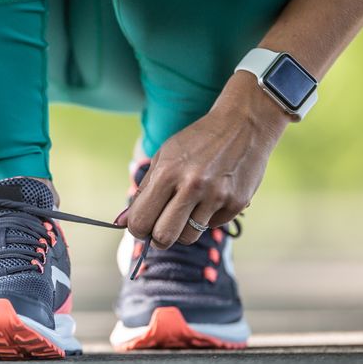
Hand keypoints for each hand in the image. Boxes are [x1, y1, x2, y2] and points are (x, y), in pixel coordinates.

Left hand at [119, 71, 291, 248]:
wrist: (243, 125)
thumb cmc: (197, 141)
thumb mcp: (164, 157)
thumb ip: (143, 191)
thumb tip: (119, 222)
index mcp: (167, 173)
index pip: (140, 220)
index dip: (137, 229)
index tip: (142, 225)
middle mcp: (191, 186)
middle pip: (163, 237)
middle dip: (157, 238)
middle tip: (160, 228)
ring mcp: (216, 197)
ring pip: (189, 237)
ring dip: (183, 229)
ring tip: (187, 209)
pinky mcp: (237, 203)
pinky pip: (213, 225)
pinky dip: (207, 218)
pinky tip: (211, 197)